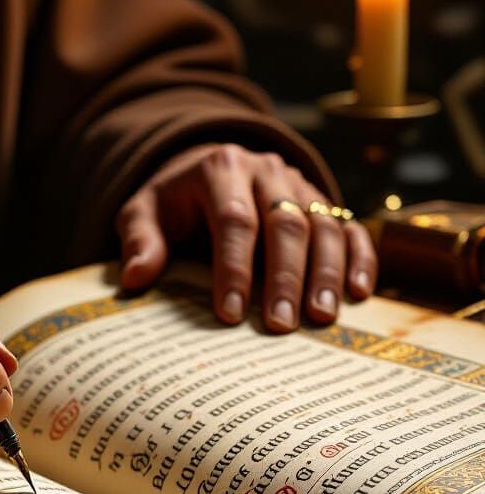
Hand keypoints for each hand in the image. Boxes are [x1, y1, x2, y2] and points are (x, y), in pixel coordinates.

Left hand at [116, 143, 377, 331]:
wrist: (205, 169)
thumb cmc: (173, 201)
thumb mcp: (142, 212)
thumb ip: (139, 240)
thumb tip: (134, 278)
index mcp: (220, 169)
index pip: (234, 220)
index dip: (233, 268)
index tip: (230, 313)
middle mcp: (266, 171)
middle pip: (285, 224)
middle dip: (284, 278)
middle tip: (280, 325)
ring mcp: (299, 185)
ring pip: (323, 226)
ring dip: (326, 273)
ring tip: (321, 317)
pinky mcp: (322, 203)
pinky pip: (349, 227)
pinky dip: (360, 258)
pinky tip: (359, 294)